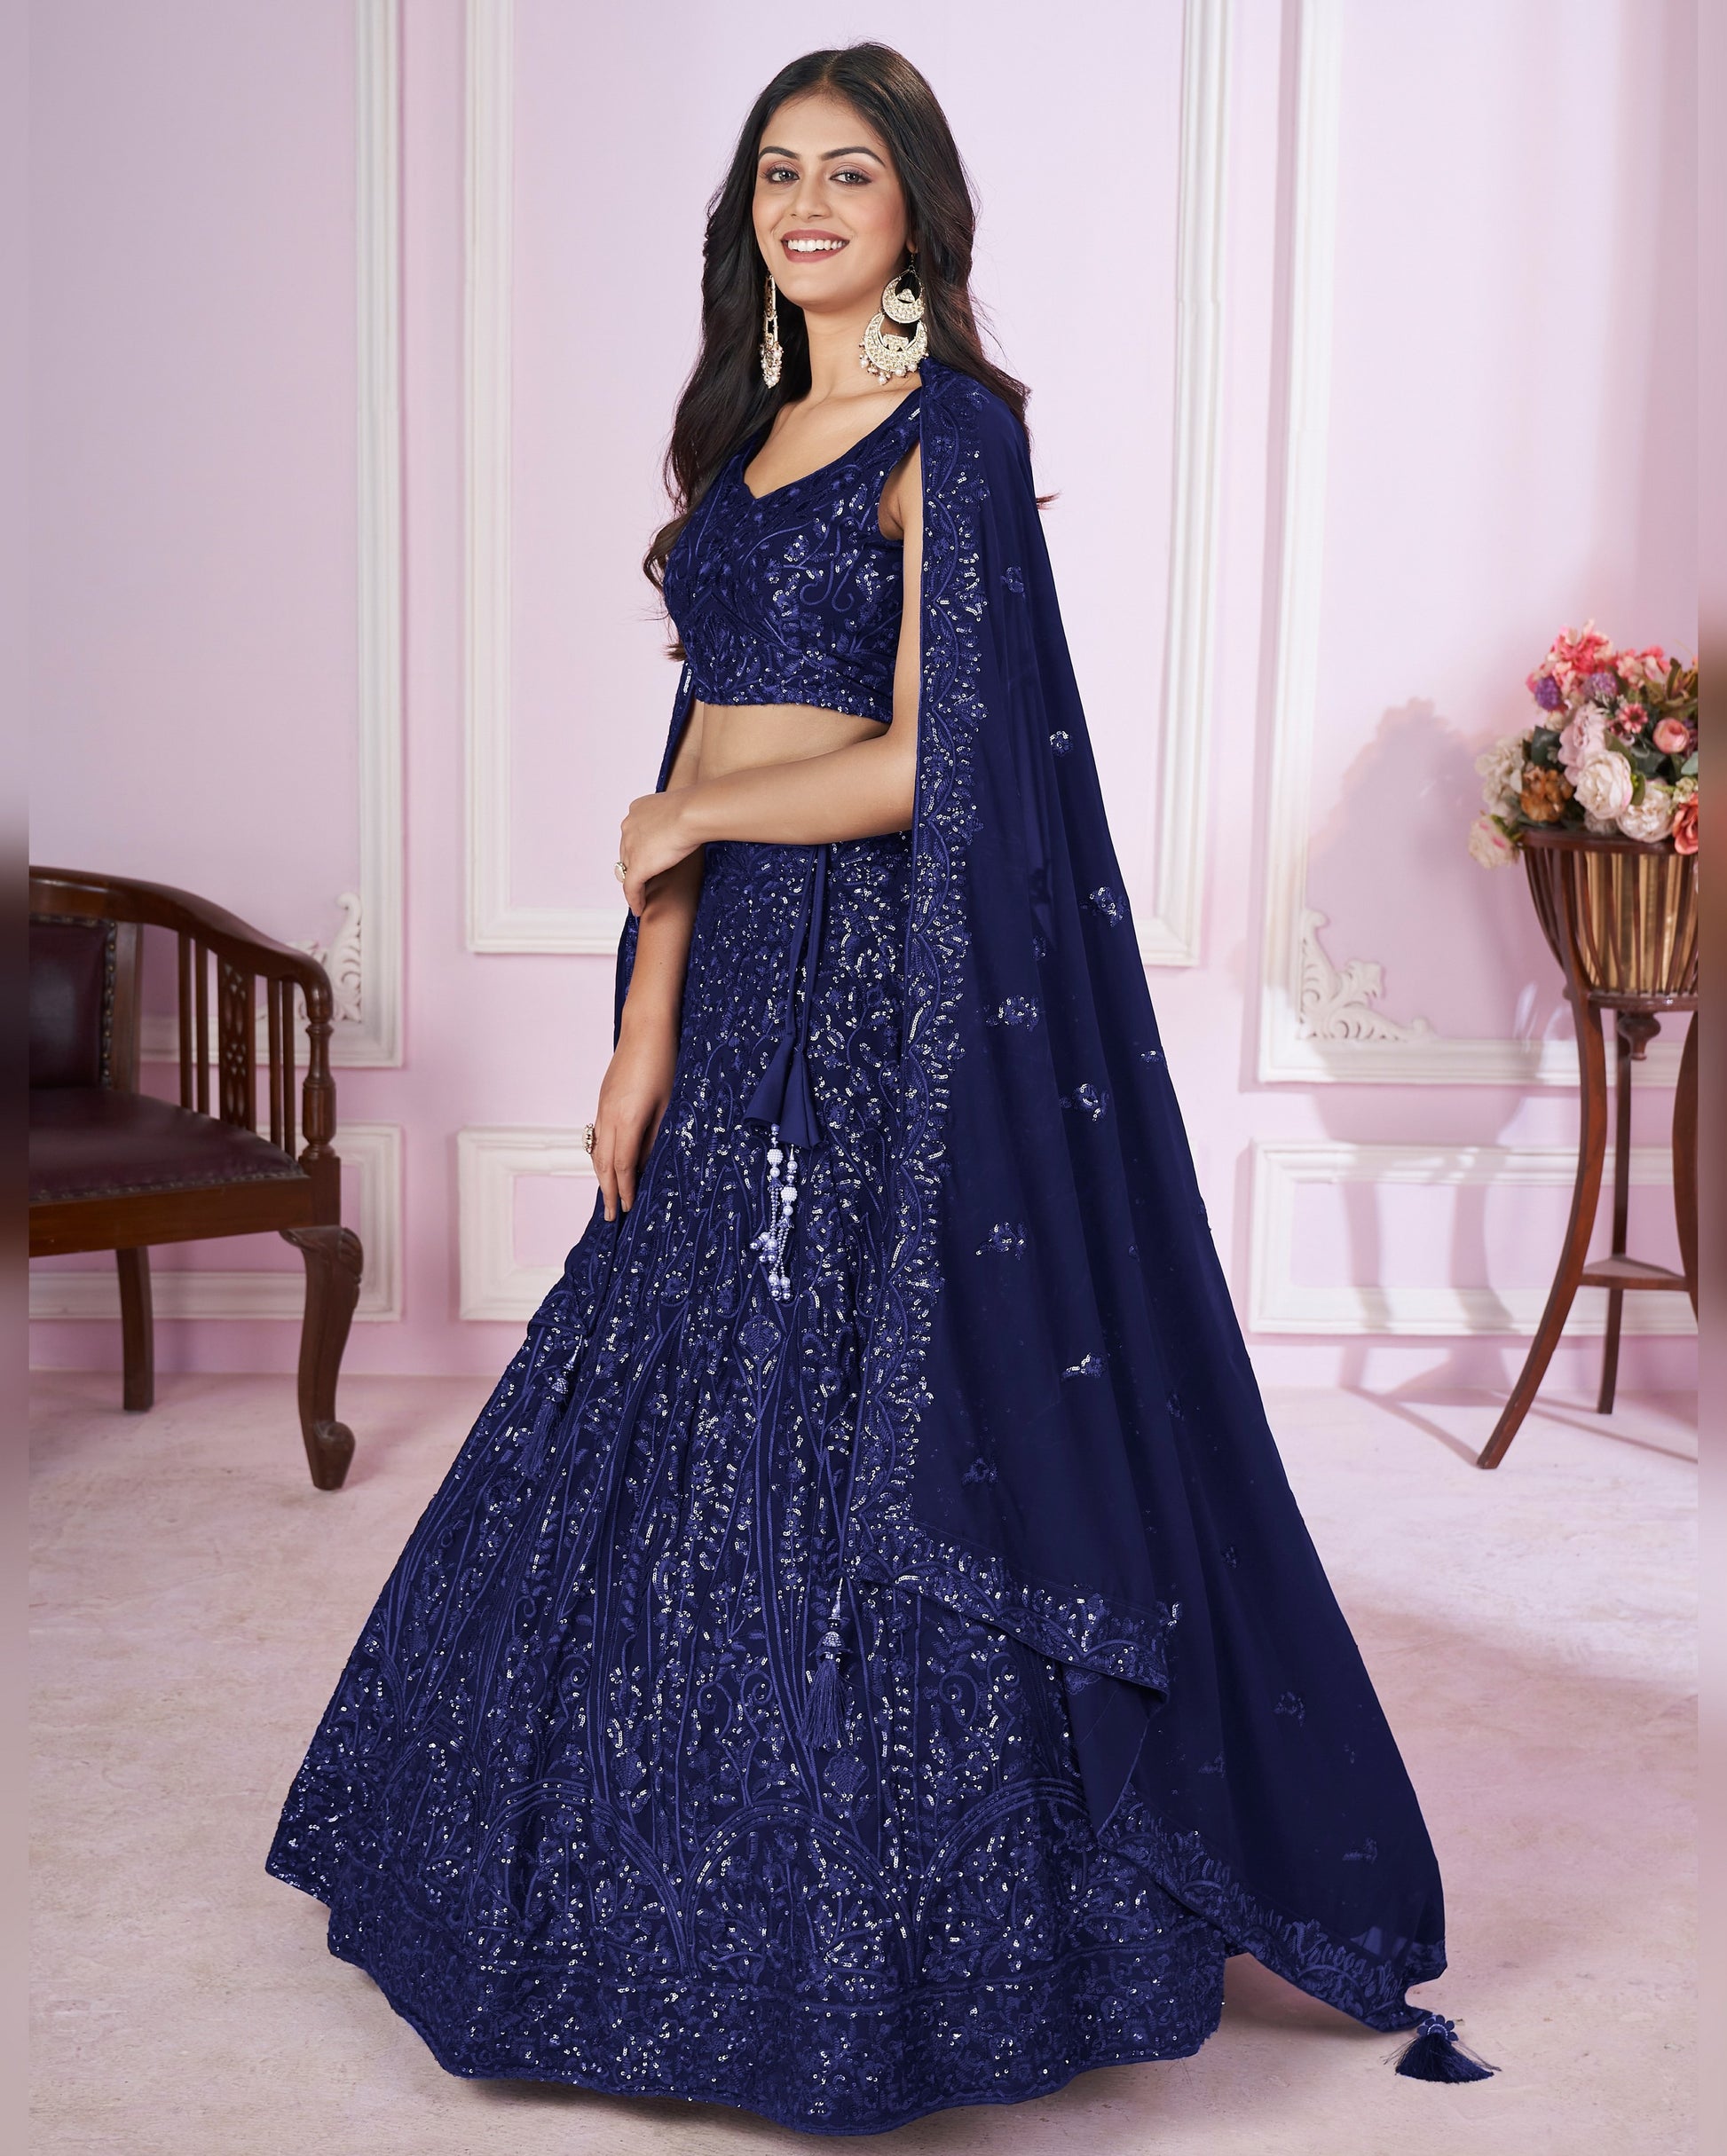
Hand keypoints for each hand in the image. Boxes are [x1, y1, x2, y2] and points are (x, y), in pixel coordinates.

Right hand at [590, 1022, 676, 1220]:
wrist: (645, 1028)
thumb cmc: (665, 1063)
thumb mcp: (669, 1104)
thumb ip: (656, 1136)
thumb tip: (648, 1163)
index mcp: (628, 1120)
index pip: (623, 1166)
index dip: (625, 1190)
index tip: (628, 1209)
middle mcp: (609, 1117)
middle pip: (604, 1164)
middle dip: (607, 1191)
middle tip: (610, 1216)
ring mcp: (602, 1107)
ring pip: (596, 1150)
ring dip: (601, 1175)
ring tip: (607, 1195)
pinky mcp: (602, 1099)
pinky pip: (596, 1136)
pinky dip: (600, 1156)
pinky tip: (607, 1162)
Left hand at [619, 791, 698, 916]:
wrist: (692, 813)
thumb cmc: (695, 808)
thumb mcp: (682, 809)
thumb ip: (677, 817)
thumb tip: (693, 821)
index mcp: (637, 810)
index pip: (634, 833)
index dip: (640, 846)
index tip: (649, 856)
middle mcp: (629, 826)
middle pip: (628, 852)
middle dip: (635, 864)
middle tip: (645, 878)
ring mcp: (631, 847)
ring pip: (628, 870)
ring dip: (634, 883)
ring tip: (641, 895)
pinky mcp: (638, 867)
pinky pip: (631, 888)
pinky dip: (634, 900)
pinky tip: (639, 909)